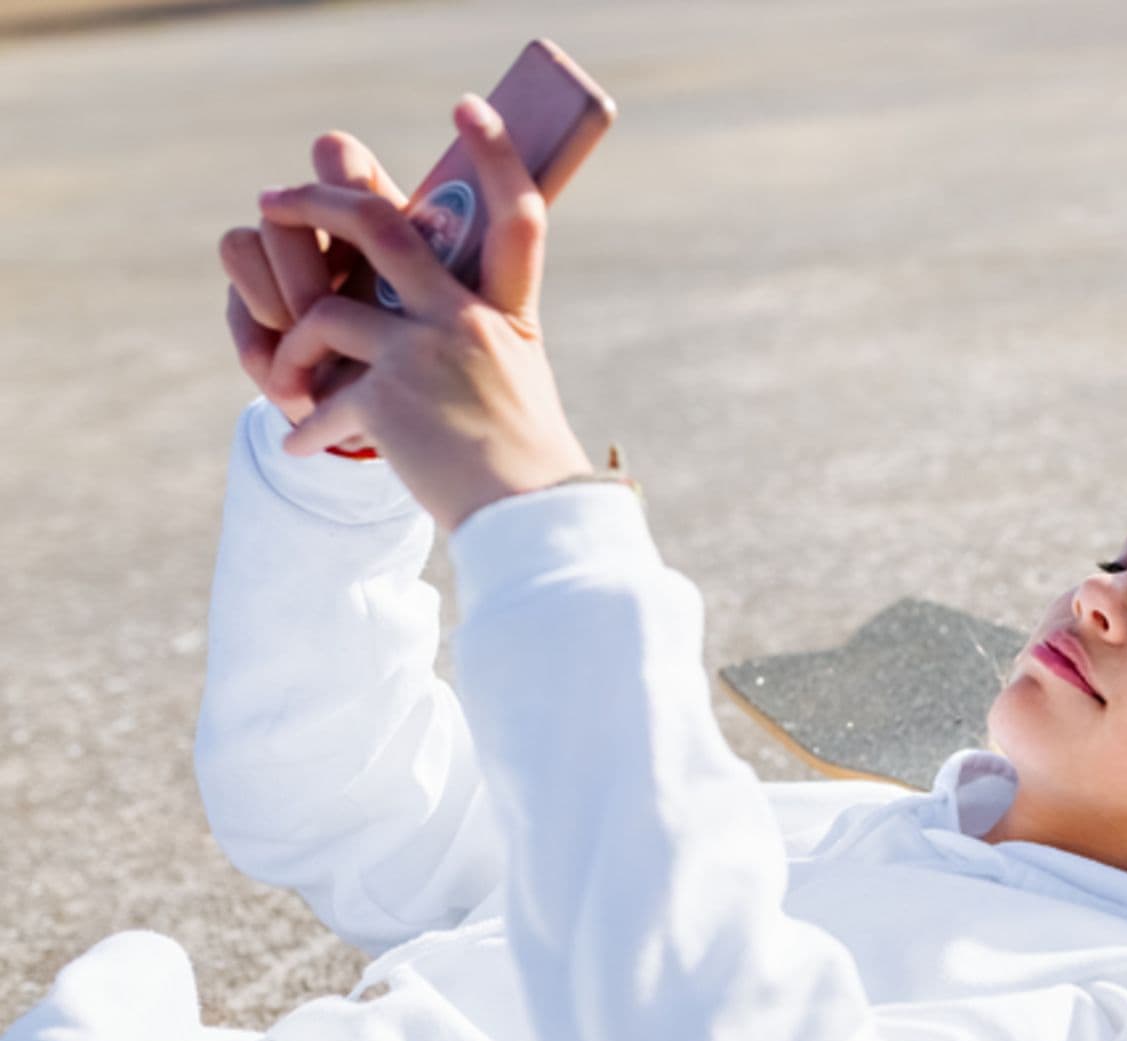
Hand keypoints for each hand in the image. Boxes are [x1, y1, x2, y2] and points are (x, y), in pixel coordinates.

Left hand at [256, 94, 592, 532]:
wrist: (528, 521)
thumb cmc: (520, 460)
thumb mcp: (514, 380)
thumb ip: (473, 332)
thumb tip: (412, 311)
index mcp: (501, 313)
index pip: (517, 213)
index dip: (499, 153)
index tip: (474, 109)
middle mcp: (463, 320)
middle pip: (379, 226)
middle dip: (316, 203)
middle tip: (274, 200)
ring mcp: (424, 356)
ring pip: (324, 315)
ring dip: (295, 350)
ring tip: (288, 384)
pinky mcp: (388, 401)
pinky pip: (320, 396)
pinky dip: (305, 425)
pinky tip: (301, 444)